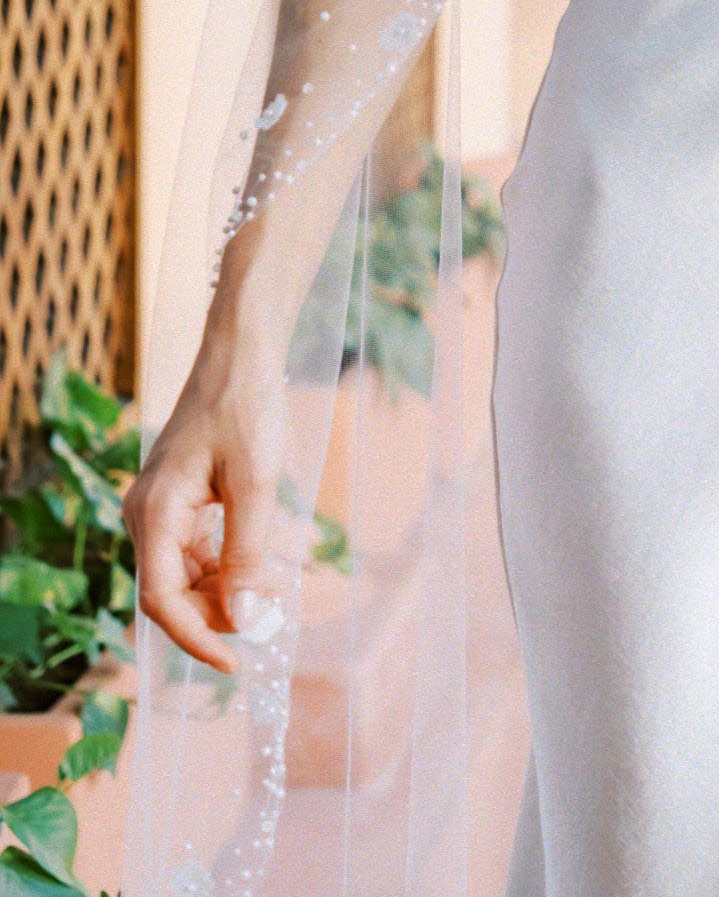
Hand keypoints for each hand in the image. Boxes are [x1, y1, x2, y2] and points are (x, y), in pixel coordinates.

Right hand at [123, 347, 288, 674]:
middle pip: (171, 593)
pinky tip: (260, 569)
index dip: (196, 638)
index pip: (161, 600)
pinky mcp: (179, 501)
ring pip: (184, 577)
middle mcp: (147, 515)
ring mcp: (161, 508)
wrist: (241, 352)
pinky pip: (194, 553)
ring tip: (274, 596)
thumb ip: (246, 554)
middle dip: (216, 616)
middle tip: (269, 623)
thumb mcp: (255, 483)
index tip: (234, 665)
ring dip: (223, 594)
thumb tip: (244, 619)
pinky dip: (225, 569)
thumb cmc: (246, 406)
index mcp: (155, 513)